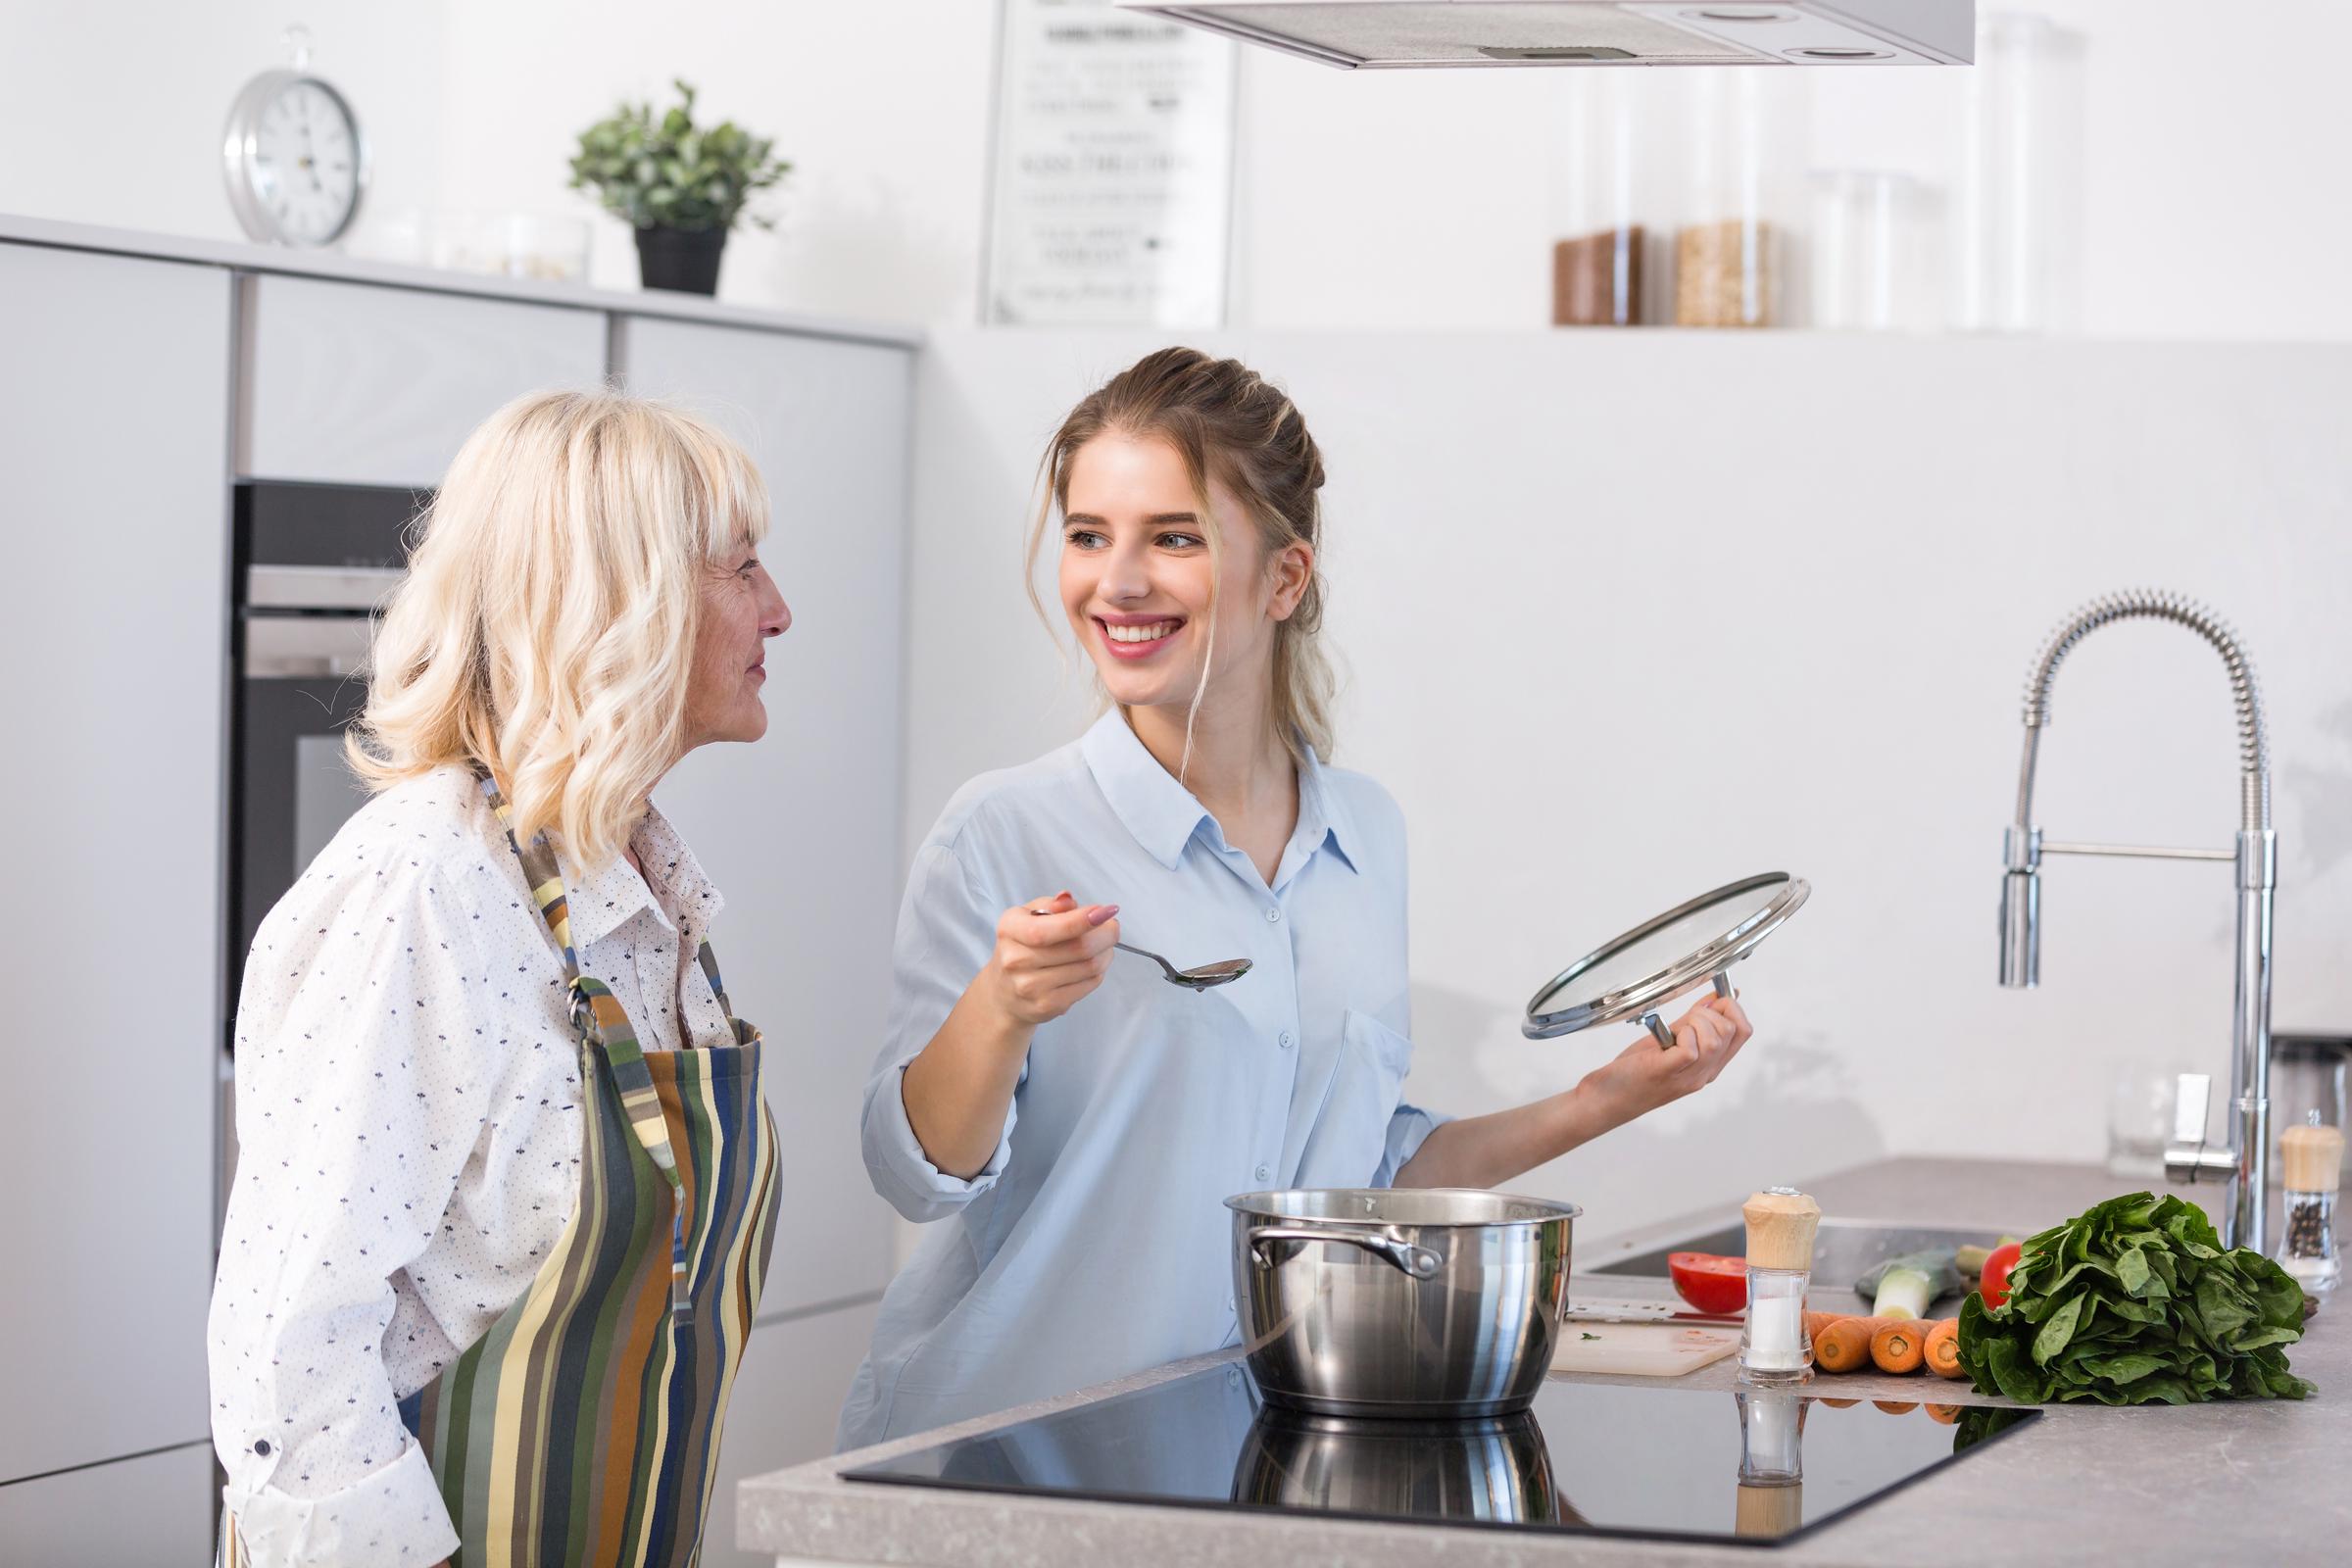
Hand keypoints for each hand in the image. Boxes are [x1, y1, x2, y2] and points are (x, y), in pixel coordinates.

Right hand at [982, 891, 1119, 1027]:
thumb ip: (1051, 906)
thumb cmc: (1022, 947)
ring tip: (1102, 946)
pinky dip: (1099, 972)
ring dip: (1105, 953)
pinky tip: (1093, 965)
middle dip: (1106, 935)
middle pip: (1078, 948)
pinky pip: (1088, 984)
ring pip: (1089, 966)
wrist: (1004, 992)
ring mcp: (1030, 986)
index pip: (1048, 928)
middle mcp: (1016, 959)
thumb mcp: (1028, 916)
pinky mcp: (1047, 1005)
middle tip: (1112, 928)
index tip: (1106, 911)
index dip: (1082, 920)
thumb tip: (1070, 902)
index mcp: (1010, 930)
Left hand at [1579, 992, 1753, 1124]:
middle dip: (1711, 1011)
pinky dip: (1681, 1036)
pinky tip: (1666, 1041)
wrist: (1608, 1099)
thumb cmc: (1637, 1070)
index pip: (1743, 1031)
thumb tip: (1719, 997)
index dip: (1732, 1007)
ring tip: (1676, 1030)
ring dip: (1695, 1022)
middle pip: (1733, 1031)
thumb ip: (1696, 1020)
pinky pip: (1691, 1049)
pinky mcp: (1668, 1072)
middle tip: (1686, 1018)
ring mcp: (1689, 1076)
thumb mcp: (1672, 1040)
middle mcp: (1705, 1073)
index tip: (1710, 1001)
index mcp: (1710, 1064)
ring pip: (1715, 1039)